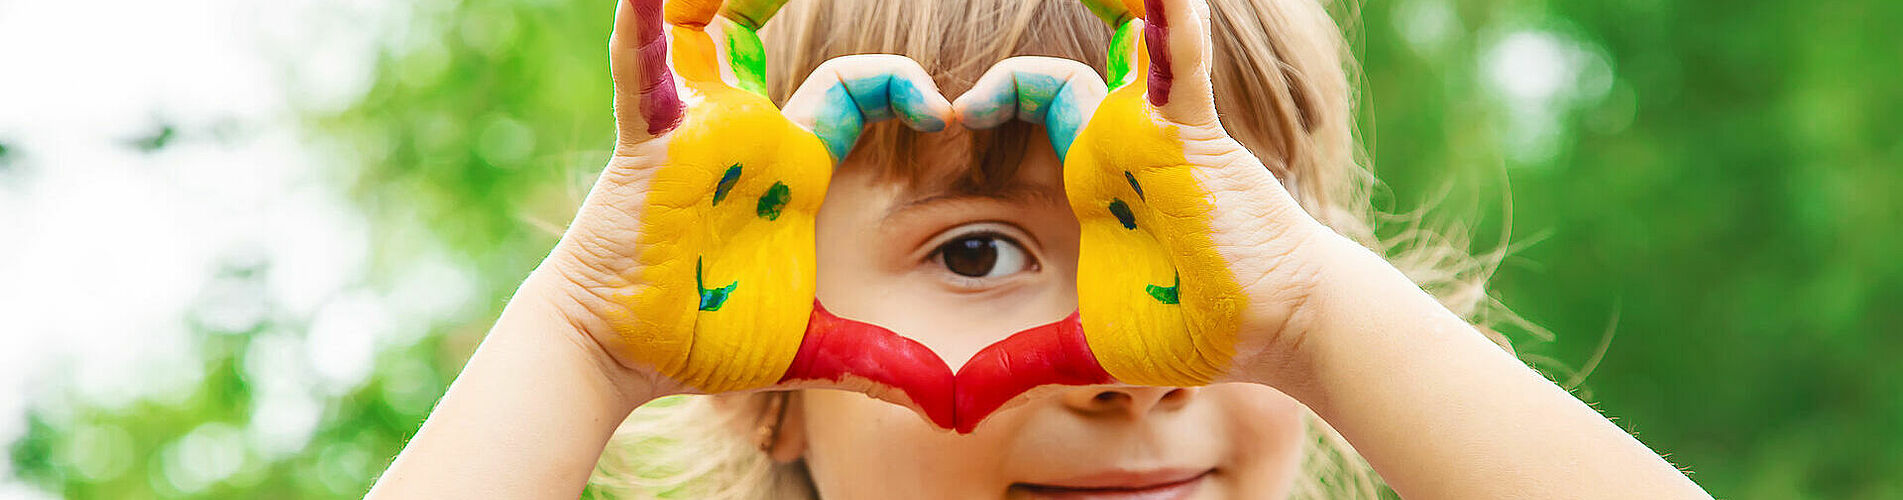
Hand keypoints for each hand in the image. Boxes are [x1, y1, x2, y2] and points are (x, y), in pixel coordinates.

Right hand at [535, 0, 956, 417]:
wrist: (623, 355)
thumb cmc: (704, 337)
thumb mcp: (809, 346)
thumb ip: (876, 362)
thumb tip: (944, 403)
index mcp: (791, 166)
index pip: (853, 91)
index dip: (901, 86)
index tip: (946, 112)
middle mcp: (743, 132)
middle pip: (770, 34)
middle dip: (789, 0)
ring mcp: (693, 129)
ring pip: (706, 30)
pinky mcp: (647, 143)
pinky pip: (640, 75)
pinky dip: (639, 30)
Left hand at [954, 0, 1335, 396]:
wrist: (1270, 329)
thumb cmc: (1194, 327)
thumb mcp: (1089, 346)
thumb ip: (1025, 361)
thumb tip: (960, 403)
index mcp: (1092, 177)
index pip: (1031, 104)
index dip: (988, 99)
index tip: (944, 120)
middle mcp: (1121, 142)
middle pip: (1054, 75)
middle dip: (1010, 70)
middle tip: (953, 98)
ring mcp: (1160, 130)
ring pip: (1127, 47)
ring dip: (1119, 9)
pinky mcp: (1196, 133)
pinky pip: (1183, 66)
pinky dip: (1176, 27)